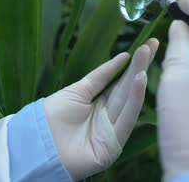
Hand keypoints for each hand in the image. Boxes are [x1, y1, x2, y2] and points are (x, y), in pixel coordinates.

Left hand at [44, 39, 158, 180]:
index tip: (148, 44)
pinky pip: (126, 119)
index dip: (134, 64)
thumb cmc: (52, 117)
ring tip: (147, 56)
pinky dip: (135, 99)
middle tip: (153, 44)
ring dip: (139, 78)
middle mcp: (110, 116)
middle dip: (140, 66)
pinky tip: (139, 80)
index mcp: (101, 104)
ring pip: (129, 100)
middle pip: (128, 88)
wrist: (36, 144)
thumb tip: (123, 57)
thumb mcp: (77, 90)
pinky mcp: (113, 145)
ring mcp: (112, 131)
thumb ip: (100, 76)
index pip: (122, 81)